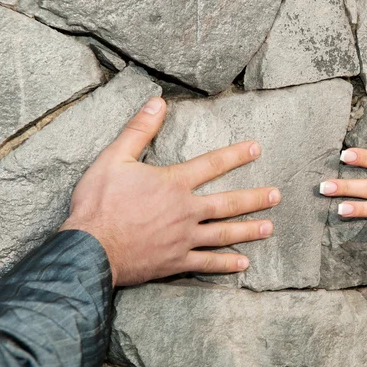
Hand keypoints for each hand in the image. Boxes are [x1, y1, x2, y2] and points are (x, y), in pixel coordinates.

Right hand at [60, 97, 280, 285]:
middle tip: (276, 196)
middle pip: (228, 203)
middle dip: (254, 198)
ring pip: (224, 233)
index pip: (212, 164)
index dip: (236, 154)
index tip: (257, 148)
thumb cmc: (99, 202)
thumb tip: (156, 102)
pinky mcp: (176, 261)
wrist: (89, 247)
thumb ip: (138, 130)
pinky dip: (226, 263)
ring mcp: (184, 238)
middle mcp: (186, 211)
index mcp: (174, 184)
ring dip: (248, 230)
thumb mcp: (114, 158)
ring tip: (269, 227)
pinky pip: (207, 263)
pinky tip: (243, 263)